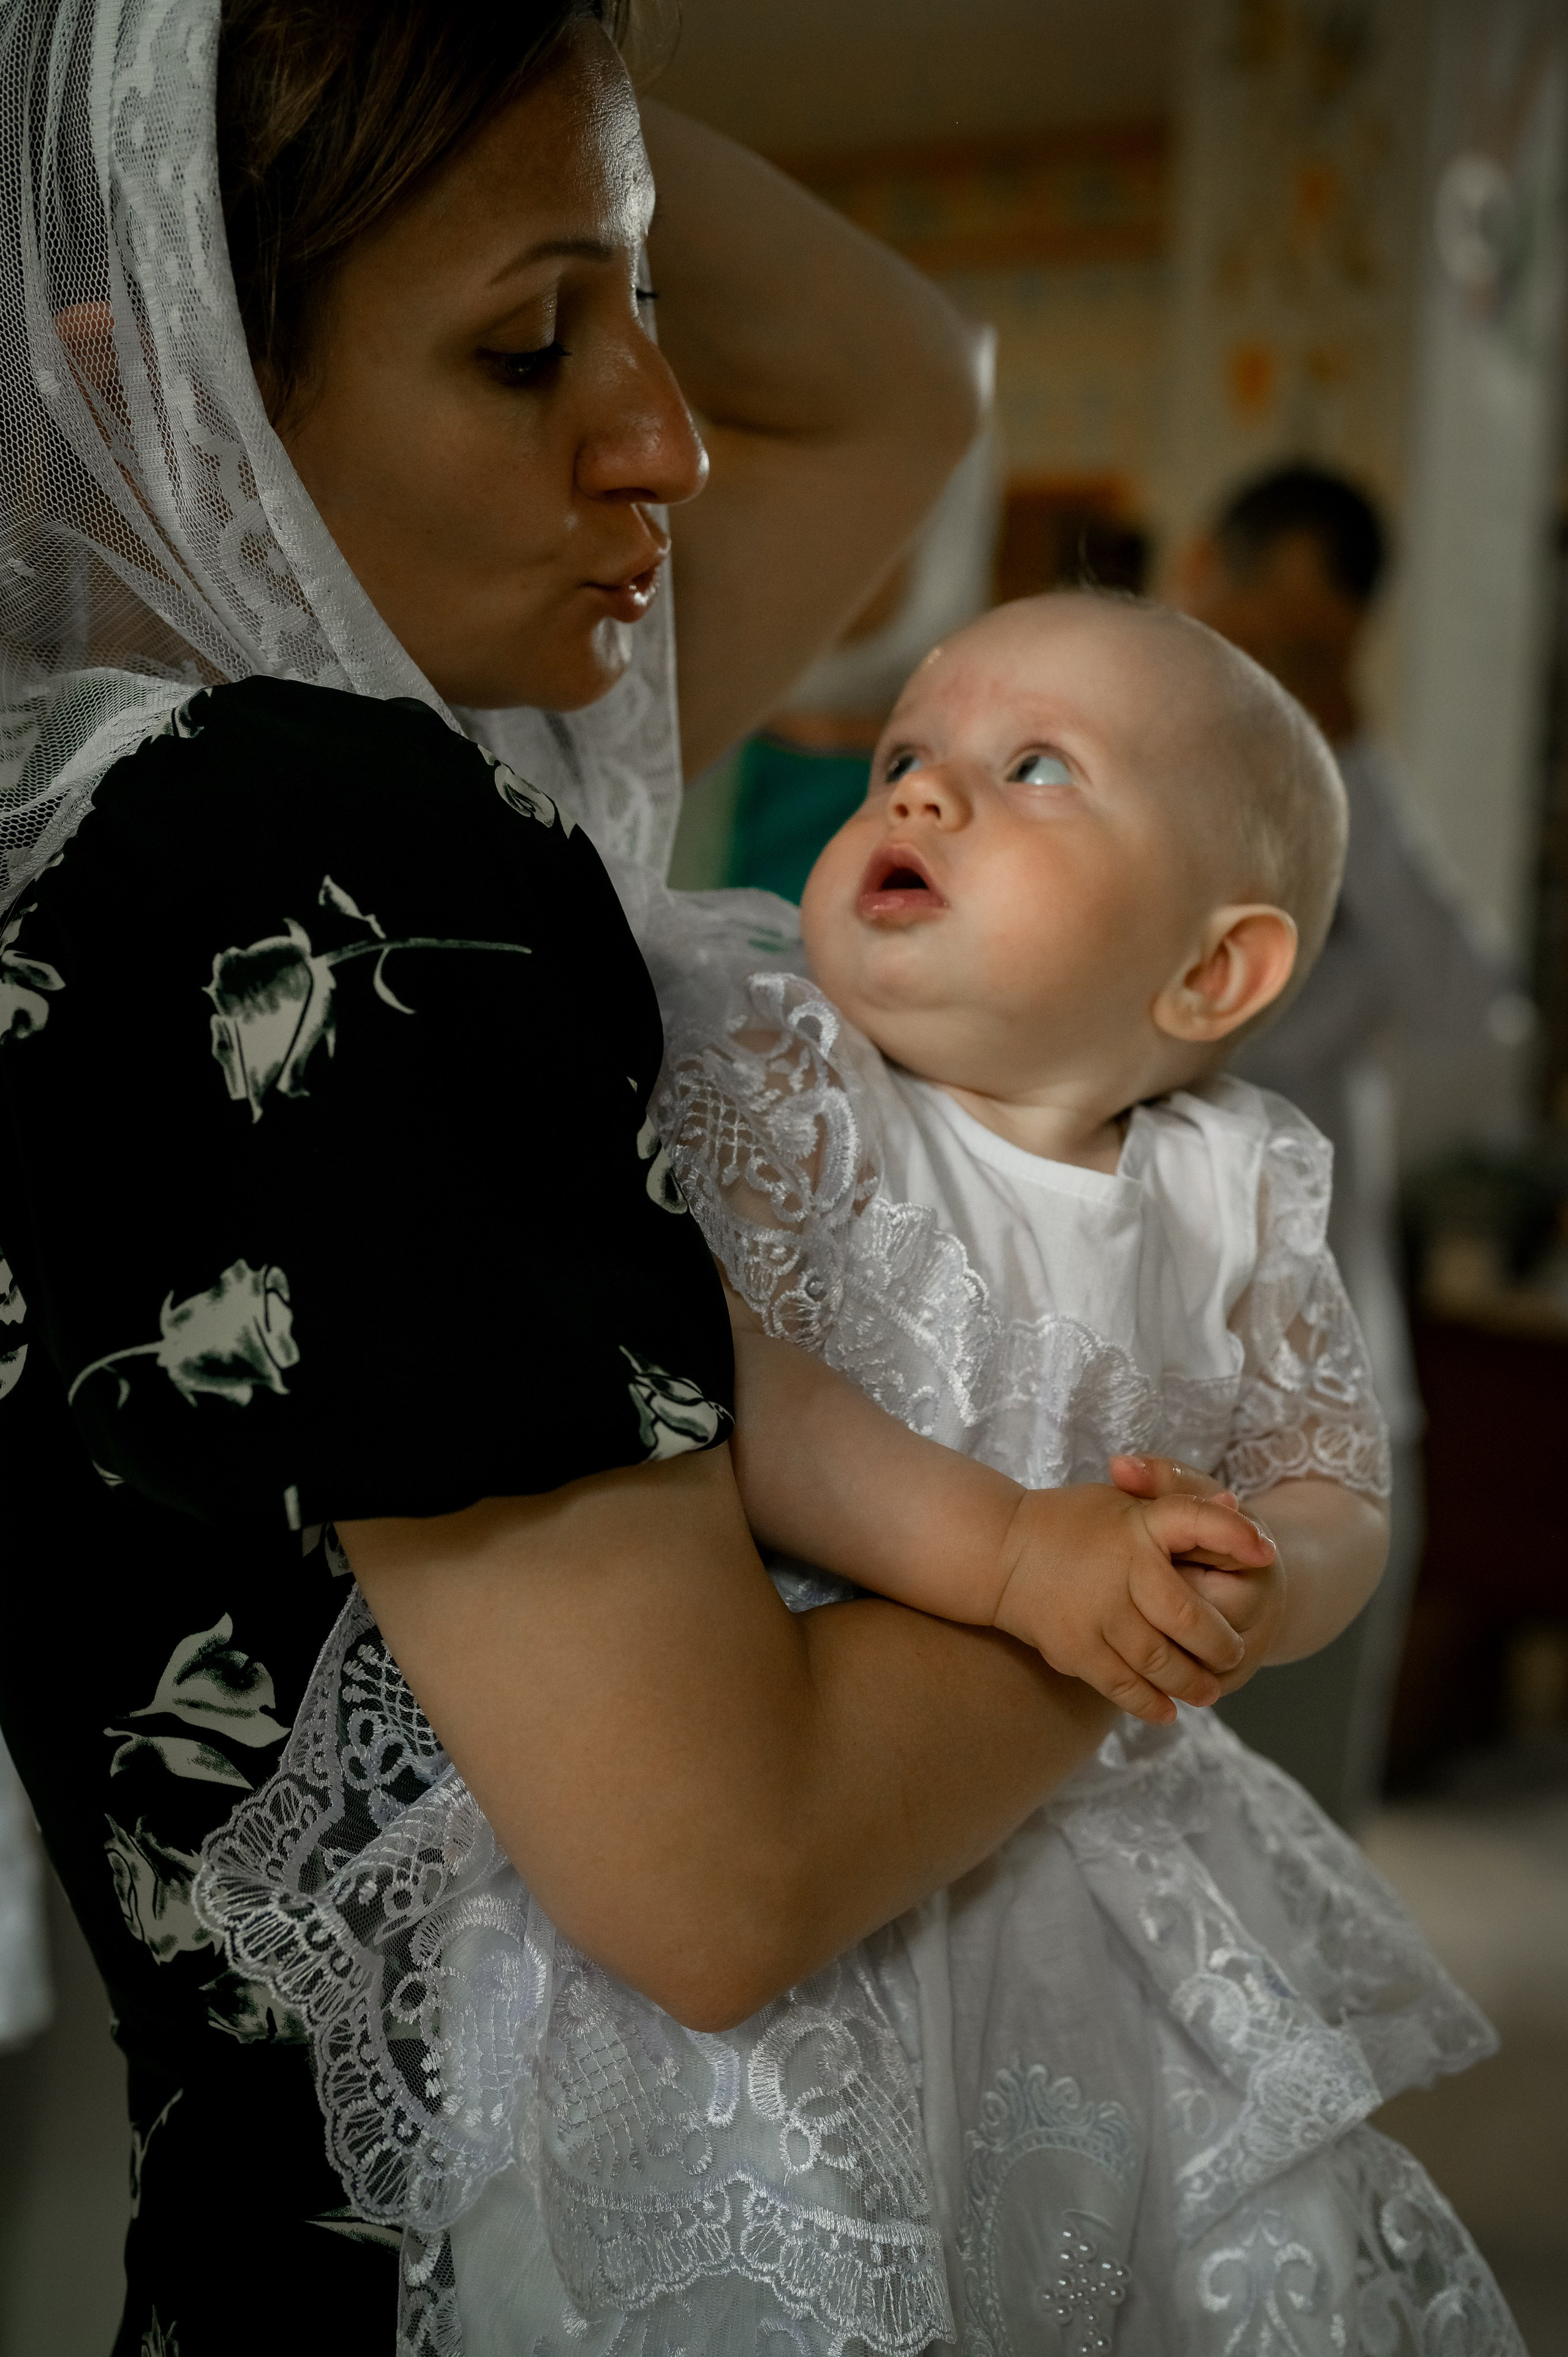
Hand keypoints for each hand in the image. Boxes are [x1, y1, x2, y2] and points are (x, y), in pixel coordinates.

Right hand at [991, 1483, 1275, 1725]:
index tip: (1267, 1554)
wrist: (998, 1550)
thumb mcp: (1125, 1501)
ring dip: (1192, 1682)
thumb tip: (1233, 1504)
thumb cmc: (1073, 1522)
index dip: (1238, 1538)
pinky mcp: (1076, 1650)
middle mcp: (1123, 1569)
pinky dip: (1150, 1703)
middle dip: (1221, 1644)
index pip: (1200, 1521)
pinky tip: (1167, 1710)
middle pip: (1192, 1619)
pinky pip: (1124, 1686)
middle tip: (1233, 1654)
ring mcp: (1099, 1614)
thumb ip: (1178, 1504)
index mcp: (1139, 1525)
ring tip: (1208, 1691)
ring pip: (1162, 1662)